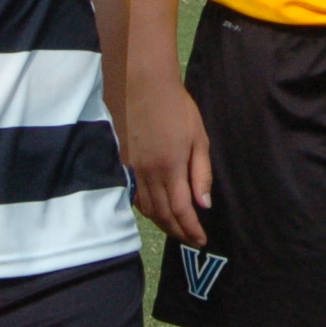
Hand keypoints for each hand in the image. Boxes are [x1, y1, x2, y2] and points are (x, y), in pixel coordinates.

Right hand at [124, 75, 212, 246]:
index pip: (181, 210)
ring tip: (176, 230)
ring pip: (146, 209)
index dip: (191, 229)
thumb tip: (204, 205)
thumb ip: (201, 174)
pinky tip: (156, 212)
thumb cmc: (176, 108)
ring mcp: (132, 170)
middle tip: (191, 239)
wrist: (143, 85)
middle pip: (162, 215)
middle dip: (178, 231)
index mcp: (170, 167)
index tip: (201, 240)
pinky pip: (134, 197)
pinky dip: (146, 210)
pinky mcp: (121, 164)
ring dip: (162, 224)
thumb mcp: (198, 138)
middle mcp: (148, 174)